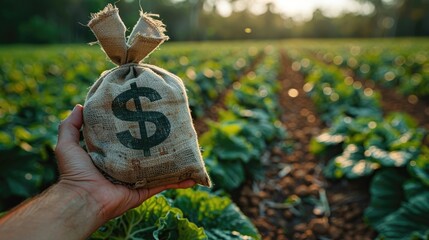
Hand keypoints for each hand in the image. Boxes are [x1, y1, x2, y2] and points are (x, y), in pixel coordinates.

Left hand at [55, 104, 194, 220]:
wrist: (82, 198)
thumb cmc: (74, 172)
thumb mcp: (66, 144)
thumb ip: (70, 125)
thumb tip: (79, 105)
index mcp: (112, 155)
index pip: (128, 139)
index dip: (138, 128)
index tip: (148, 114)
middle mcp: (126, 166)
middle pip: (147, 152)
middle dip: (160, 142)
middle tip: (173, 128)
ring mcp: (137, 179)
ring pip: (161, 167)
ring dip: (175, 160)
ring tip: (189, 149)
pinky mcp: (145, 190)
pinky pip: (165, 184)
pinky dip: (180, 181)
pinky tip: (193, 175)